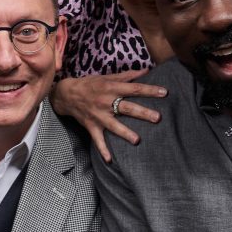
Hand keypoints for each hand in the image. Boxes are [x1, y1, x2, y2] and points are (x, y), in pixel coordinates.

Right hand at [50, 70, 167, 162]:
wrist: (66, 94)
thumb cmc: (90, 84)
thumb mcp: (107, 77)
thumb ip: (127, 75)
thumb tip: (146, 70)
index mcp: (111, 87)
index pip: (134, 89)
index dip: (149, 90)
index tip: (164, 93)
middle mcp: (106, 102)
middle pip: (127, 108)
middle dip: (142, 113)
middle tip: (157, 118)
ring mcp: (99, 116)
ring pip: (114, 125)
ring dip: (125, 133)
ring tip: (137, 141)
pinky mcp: (91, 126)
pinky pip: (98, 140)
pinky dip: (103, 150)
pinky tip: (110, 160)